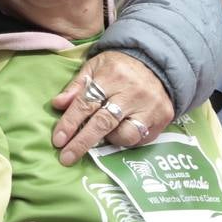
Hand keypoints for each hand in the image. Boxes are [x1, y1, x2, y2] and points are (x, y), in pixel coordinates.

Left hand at [52, 51, 174, 164]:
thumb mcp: (94, 68)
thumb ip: (76, 87)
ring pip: (126, 135)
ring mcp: (150, 106)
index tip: (58, 140)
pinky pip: (141, 139)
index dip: (70, 123)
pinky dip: (128, 140)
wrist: (157, 64)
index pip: (86, 103)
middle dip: (82, 143)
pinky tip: (122, 131)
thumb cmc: (118, 68)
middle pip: (103, 123)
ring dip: (110, 139)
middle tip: (66, 157)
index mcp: (112, 76)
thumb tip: (58, 104)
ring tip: (105, 133)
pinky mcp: (163, 117)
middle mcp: (133, 92)